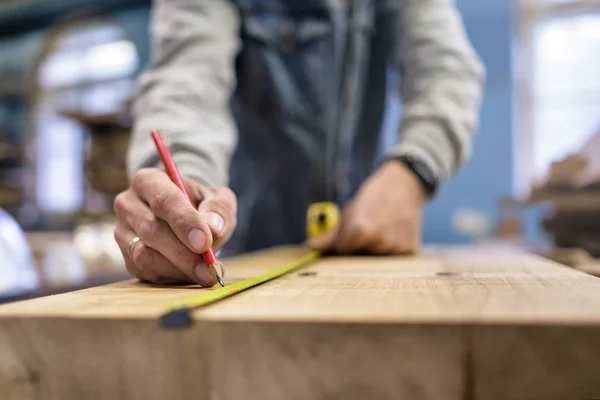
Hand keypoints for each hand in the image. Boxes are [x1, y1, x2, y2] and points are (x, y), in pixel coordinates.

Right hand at [113, 168, 236, 285]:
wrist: (188, 217)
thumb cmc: (203, 205)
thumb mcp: (218, 199)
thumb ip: (219, 209)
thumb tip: (214, 228)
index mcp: (149, 181)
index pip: (164, 201)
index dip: (185, 223)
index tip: (204, 243)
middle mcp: (128, 204)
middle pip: (152, 230)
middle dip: (184, 253)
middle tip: (210, 267)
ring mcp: (123, 232)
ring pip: (144, 255)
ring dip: (178, 269)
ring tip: (206, 273)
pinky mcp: (127, 256)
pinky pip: (145, 272)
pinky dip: (171, 277)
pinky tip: (191, 275)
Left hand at [307, 161, 426, 253]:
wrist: (404, 184)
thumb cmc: (373, 197)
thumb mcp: (349, 212)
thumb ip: (330, 235)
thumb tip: (308, 248)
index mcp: (361, 231)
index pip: (342, 253)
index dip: (344, 245)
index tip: (350, 235)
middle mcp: (379, 242)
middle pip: (360, 259)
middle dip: (359, 250)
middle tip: (369, 231)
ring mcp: (396, 248)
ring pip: (377, 260)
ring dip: (376, 250)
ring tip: (383, 229)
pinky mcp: (410, 251)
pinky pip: (394, 259)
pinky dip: (392, 250)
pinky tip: (394, 233)